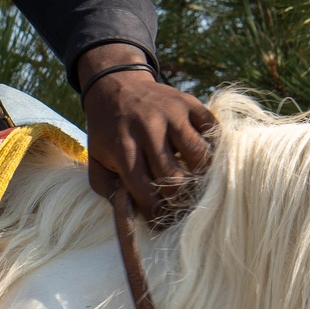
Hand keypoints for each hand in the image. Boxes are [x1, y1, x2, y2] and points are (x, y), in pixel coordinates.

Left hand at [78, 44, 214, 220]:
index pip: (146, 190)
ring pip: (199, 157)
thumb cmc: (108, 132)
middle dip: (179, 201)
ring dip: (200, 176)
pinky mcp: (189, 102)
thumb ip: (109, 190)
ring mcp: (171, 112)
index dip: (156, 213)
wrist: (116, 86)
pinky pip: (213, 132)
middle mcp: (148, 127)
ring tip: (194, 183)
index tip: (160, 222)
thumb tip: (134, 216)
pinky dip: (213, 148)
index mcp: (123, 145)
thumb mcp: (96, 160)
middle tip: (180, 208)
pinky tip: (201, 157)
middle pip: (175, 178)